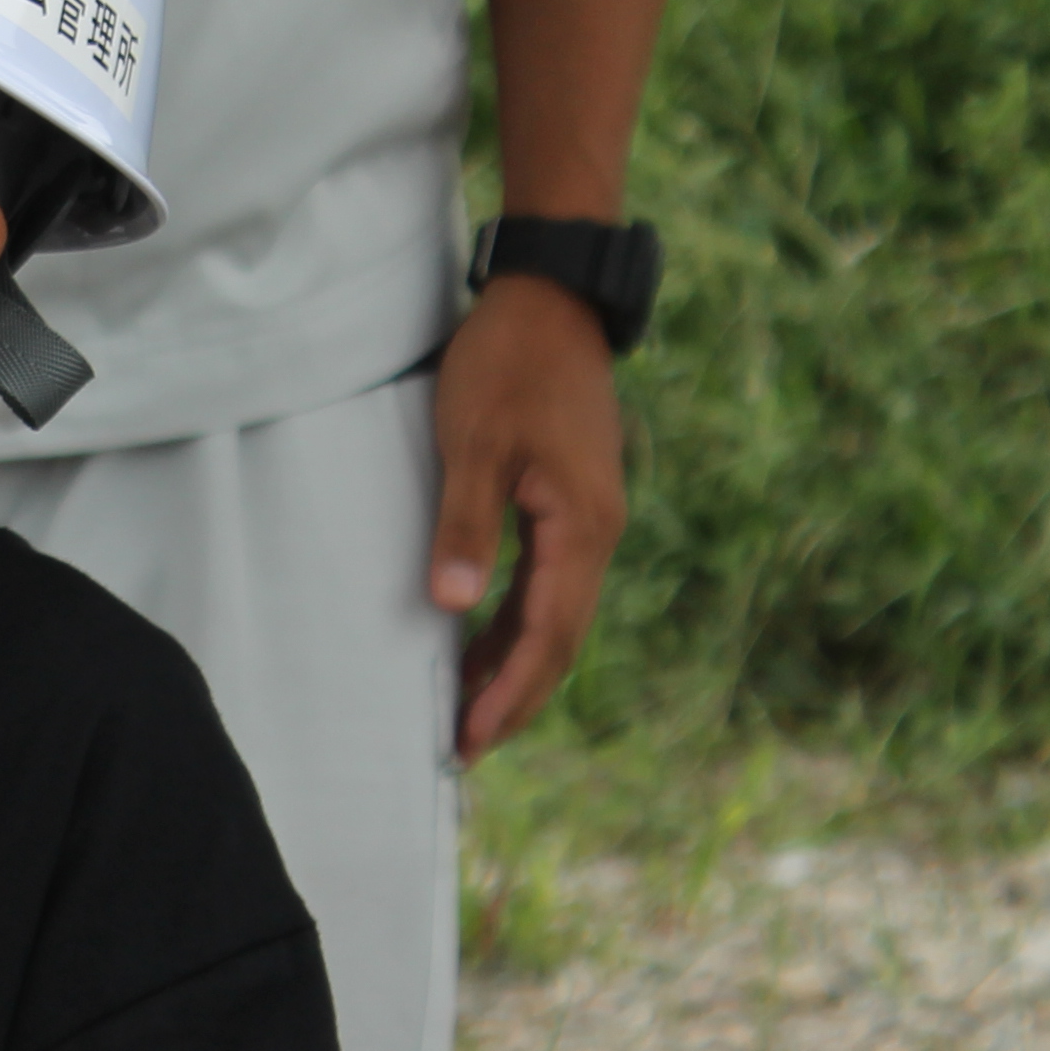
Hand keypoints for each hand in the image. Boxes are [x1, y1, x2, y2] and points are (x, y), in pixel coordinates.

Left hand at [429, 270, 628, 759]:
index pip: (547, 634)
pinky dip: (517, 623)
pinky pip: (549, 585)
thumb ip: (465, 526)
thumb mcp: (476, 444)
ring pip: (556, 616)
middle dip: (515, 698)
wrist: (552, 300)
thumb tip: (452, 606)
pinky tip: (482, 644)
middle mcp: (597, 532)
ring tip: (469, 713)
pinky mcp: (573, 504)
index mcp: (580, 526)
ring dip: (516, 666)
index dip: (509, 693)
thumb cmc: (507, 365)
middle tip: (465, 750)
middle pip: (559, 640)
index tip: (471, 740)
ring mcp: (589, 519)